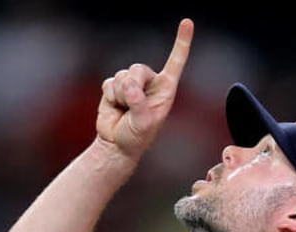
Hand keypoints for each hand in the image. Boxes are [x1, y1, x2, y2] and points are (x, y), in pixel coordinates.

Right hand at [96, 18, 192, 159]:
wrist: (115, 145)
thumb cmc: (136, 138)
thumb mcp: (143, 125)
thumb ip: (138, 105)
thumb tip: (130, 88)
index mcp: (165, 89)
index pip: (175, 62)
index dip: (181, 42)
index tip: (187, 22)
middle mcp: (150, 83)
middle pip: (138, 69)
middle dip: (131, 87)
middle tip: (130, 105)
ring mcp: (132, 84)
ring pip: (122, 75)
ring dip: (120, 95)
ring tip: (123, 110)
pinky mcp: (115, 87)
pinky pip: (109, 82)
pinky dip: (110, 96)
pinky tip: (114, 107)